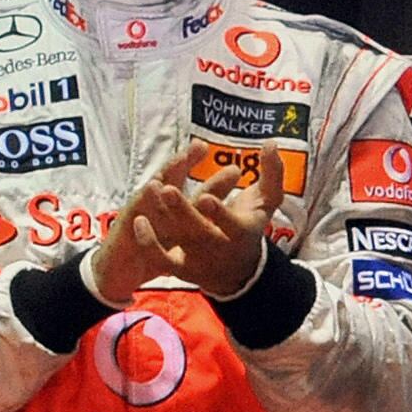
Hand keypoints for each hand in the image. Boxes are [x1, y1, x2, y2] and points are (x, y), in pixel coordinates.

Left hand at [135, 145, 282, 298]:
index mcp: (242, 231)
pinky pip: (161, 259)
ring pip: (177, 241)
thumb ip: (272, 173)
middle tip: (168, 190)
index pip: (232, 225)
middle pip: (199, 232)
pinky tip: (139, 220)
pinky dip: (149, 243)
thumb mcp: (268, 201)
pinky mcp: (179, 268)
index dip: (220, 214)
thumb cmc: (250, 224)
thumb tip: (271, 142)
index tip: (207, 198)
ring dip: (163, 218)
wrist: (239, 269)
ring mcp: (198, 259)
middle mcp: (219, 247)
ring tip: (150, 192)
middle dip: (184, 212)